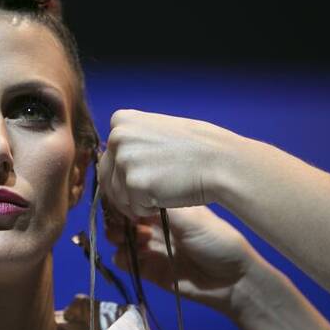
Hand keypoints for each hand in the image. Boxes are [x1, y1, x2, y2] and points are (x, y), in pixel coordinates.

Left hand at [96, 109, 235, 217]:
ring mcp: (124, 159)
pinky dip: (150, 209)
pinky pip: (134, 208)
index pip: (109, 156)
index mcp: (121, 120)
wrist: (221, 162)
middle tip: (157, 186)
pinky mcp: (133, 183)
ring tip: (166, 186)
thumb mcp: (156, 131)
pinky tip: (169, 194)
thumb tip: (110, 157)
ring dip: (139, 200)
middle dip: (128, 190)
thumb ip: (131, 140)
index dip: (127, 171)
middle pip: (108, 177)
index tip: (152, 168)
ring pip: (118, 195)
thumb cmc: (194, 149)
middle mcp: (117, 136)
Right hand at [104, 202, 255, 314]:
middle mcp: (154, 224)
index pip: (135, 197)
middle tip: (125, 222)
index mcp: (165, 208)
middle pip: (122, 217)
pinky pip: (124, 261)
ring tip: (133, 239)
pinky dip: (122, 257)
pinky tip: (132, 256)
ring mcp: (150, 246)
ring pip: (119, 237)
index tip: (121, 200)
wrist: (232, 281)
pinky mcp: (148, 269)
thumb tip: (134, 190)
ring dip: (118, 236)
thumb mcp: (191, 217)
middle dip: (117, 218)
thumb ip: (161, 206)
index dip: (124, 198)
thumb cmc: (217, 241)